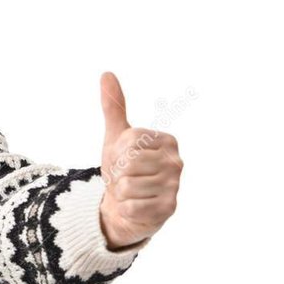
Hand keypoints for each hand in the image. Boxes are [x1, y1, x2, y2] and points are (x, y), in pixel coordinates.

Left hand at [98, 71, 182, 248]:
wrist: (123, 205)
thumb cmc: (123, 168)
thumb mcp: (116, 137)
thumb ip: (114, 107)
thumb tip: (106, 74)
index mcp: (167, 141)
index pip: (130, 140)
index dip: (116, 152)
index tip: (122, 159)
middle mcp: (177, 162)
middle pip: (129, 163)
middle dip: (118, 172)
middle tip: (125, 178)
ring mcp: (175, 186)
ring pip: (128, 186)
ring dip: (121, 192)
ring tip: (130, 192)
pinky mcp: (169, 209)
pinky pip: (132, 206)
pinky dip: (125, 208)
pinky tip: (134, 206)